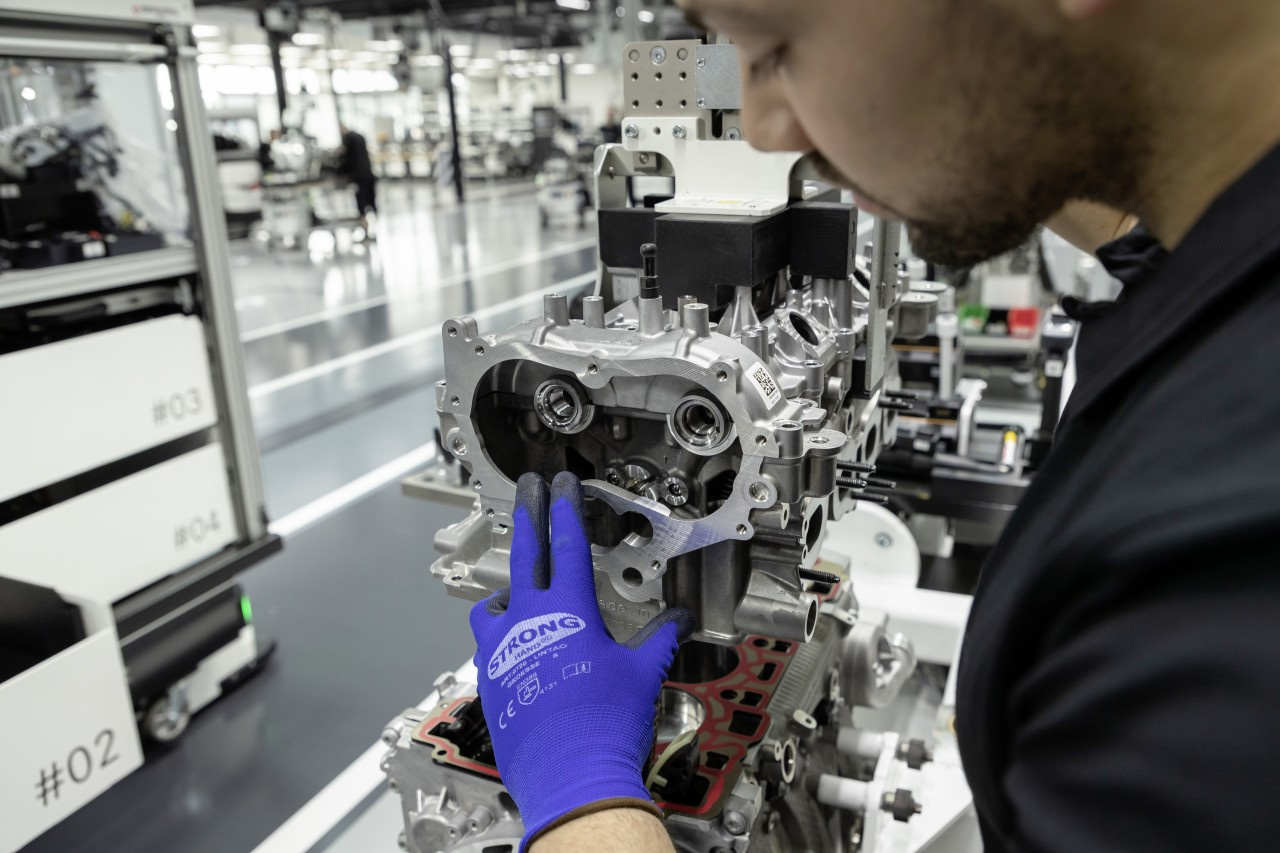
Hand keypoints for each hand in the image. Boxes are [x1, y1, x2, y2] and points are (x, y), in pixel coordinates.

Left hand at [469, 472, 692, 849]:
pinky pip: (488, 642)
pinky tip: (514, 643)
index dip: (565, 507)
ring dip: (508, 588)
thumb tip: (678, 621)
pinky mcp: (490, 678)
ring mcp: (502, 649)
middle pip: (524, 554)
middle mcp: (527, 621)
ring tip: (517, 588)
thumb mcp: (642, 673)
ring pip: (494, 601)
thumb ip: (659, 638)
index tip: (559, 484)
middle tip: (528, 489)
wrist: (571, 776)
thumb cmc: (605, 724)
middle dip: (528, 514)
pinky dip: (500, 633)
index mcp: (568, 611)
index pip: (566, 544)